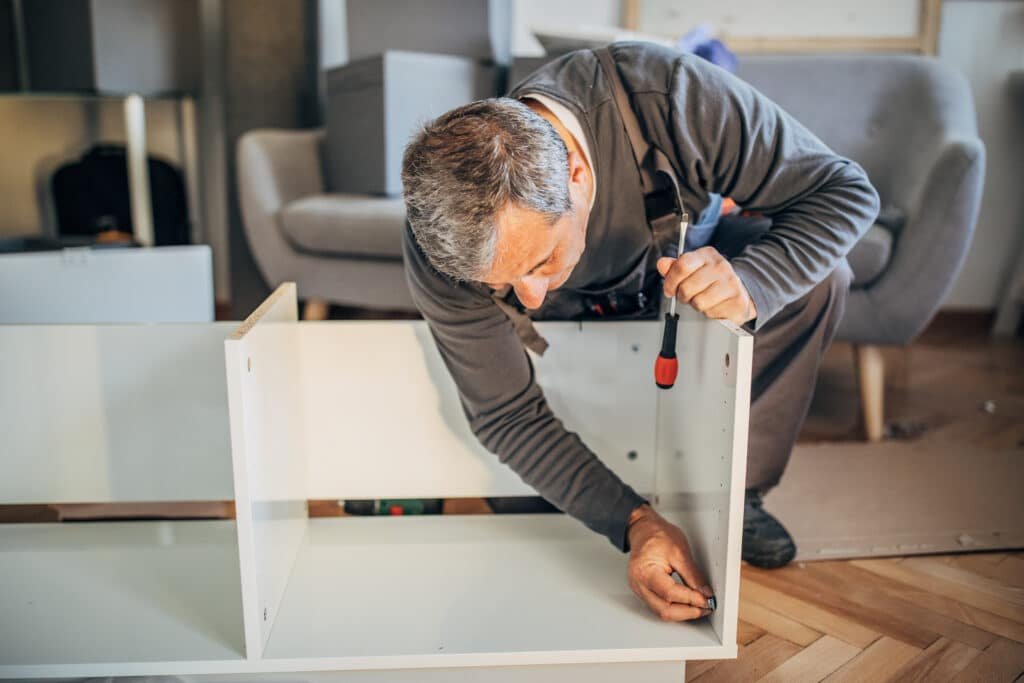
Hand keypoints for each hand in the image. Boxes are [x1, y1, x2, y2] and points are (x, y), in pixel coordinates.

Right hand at [627, 504, 715, 621]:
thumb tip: (704, 592)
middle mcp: (638, 584)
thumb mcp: (680, 551)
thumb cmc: (657, 535)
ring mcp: (639, 590)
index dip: (691, 599)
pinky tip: (686, 604)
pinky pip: (659, 606)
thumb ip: (693, 575)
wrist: (644, 529)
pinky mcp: (643, 591)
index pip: (670, 593)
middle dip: (687, 612)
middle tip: (705, 608)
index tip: (706, 600)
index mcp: (644, 572)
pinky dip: (675, 608)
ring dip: (682, 613)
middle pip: (664, 610)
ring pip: (662, 612)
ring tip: (699, 607)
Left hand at [656, 247, 756, 324]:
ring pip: (698, 302)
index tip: (669, 289)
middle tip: (688, 296)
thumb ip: (675, 268)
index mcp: (707, 255)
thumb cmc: (712, 281)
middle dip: (683, 296)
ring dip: (696, 305)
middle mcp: (720, 266)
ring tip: (704, 299)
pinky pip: (711, 312)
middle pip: (686, 287)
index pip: (682, 266)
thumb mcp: (693, 269)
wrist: (741, 292)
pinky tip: (715, 305)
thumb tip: (662, 264)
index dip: (670, 281)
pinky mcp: (737, 300)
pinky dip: (709, 312)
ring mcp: (731, 283)